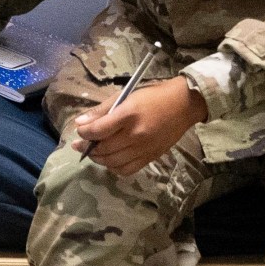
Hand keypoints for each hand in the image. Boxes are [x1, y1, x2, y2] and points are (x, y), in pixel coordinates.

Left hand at [72, 78, 207, 175]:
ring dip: (98, 159)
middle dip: (87, 147)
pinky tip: (110, 160)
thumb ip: (102, 110)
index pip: (98, 130)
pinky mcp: (151, 157)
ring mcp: (144, 148)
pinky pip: (127, 169)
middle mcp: (136, 134)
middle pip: (104, 148)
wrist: (185, 104)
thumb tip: (79, 123)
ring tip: (93, 152)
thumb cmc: (153, 96)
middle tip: (79, 144)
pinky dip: (114, 167)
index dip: (84, 133)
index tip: (80, 131)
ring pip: (113, 162)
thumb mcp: (126, 96)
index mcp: (129, 115)